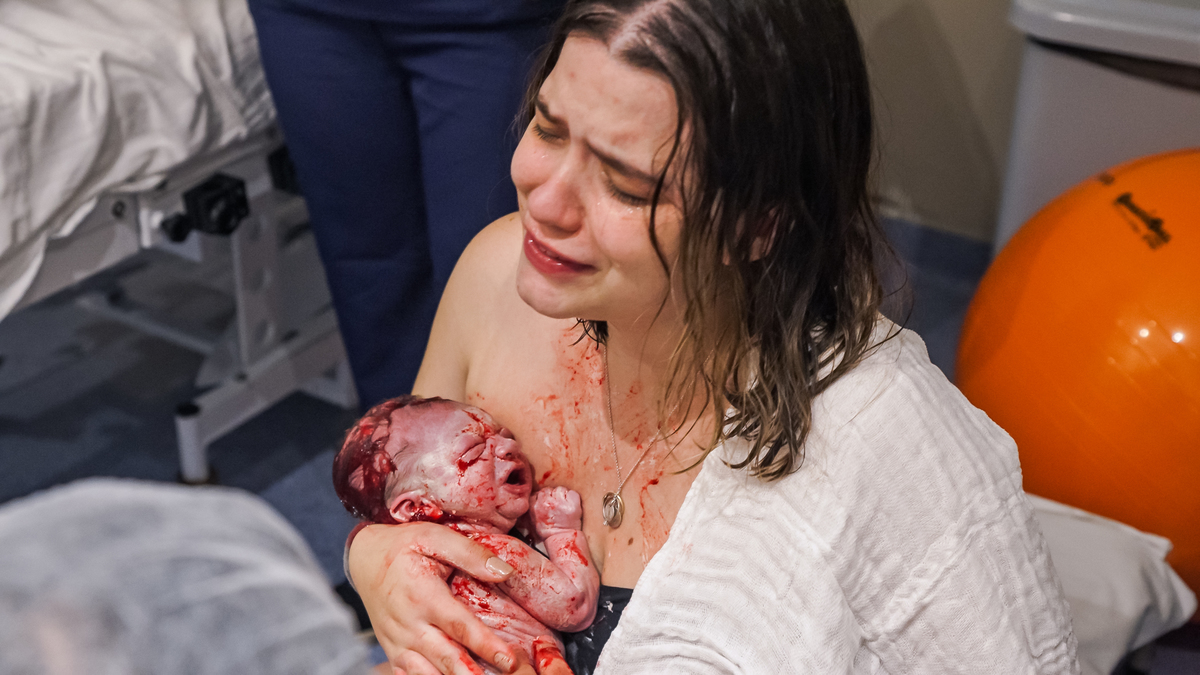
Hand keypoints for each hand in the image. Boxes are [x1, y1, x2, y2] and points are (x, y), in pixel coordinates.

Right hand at [348, 522, 536, 674]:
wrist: (364, 558)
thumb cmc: (402, 546)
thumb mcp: (434, 537)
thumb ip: (470, 553)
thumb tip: (505, 571)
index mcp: (422, 595)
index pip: (460, 626)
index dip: (486, 645)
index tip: (510, 660)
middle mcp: (408, 624)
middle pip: (446, 658)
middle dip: (475, 674)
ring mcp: (398, 642)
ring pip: (428, 674)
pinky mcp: (392, 652)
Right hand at [531, 487, 582, 535]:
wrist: (563, 539)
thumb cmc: (548, 533)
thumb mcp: (533, 521)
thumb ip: (533, 507)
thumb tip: (535, 497)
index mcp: (535, 506)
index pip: (538, 493)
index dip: (543, 497)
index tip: (547, 501)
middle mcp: (546, 502)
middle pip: (548, 489)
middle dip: (552, 495)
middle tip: (556, 505)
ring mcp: (560, 502)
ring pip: (560, 489)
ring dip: (562, 495)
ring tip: (563, 506)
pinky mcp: (572, 504)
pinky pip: (572, 493)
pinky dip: (572, 497)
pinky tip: (570, 506)